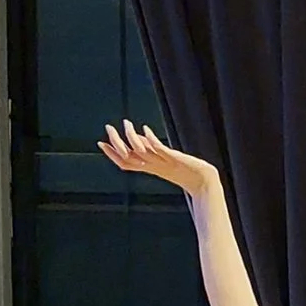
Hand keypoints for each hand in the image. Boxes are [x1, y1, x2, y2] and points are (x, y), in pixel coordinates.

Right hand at [99, 120, 218, 193]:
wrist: (204, 182)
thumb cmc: (186, 171)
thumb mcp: (164, 159)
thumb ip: (151, 149)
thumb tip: (139, 137)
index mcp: (150, 169)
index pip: (125, 163)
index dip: (112, 154)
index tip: (101, 143)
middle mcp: (153, 166)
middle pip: (129, 156)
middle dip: (116, 143)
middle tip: (108, 128)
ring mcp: (163, 162)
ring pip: (141, 152)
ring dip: (131, 137)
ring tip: (126, 124)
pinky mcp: (174, 159)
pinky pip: (159, 150)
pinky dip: (150, 140)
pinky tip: (145, 129)